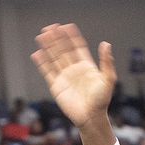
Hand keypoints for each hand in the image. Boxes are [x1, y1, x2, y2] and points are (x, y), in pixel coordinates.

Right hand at [31, 23, 116, 144]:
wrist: (91, 118)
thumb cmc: (101, 101)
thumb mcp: (108, 80)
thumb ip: (107, 62)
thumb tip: (106, 44)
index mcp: (86, 66)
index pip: (77, 47)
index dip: (71, 37)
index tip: (66, 26)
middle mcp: (74, 70)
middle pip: (63, 50)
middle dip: (57, 39)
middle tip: (50, 27)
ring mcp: (64, 77)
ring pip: (54, 58)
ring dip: (48, 47)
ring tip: (42, 35)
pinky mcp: (56, 86)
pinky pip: (47, 72)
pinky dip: (42, 63)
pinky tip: (37, 53)